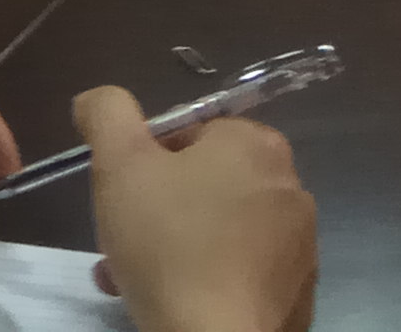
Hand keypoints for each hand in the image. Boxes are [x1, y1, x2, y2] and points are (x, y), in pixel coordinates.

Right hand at [81, 83, 315, 331]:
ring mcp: (301, 247)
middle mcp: (291, 187)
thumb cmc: (168, 243)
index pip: (191, 134)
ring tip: (141, 278)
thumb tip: (99, 101)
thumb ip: (108, 114)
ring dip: (182, 246)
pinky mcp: (298, 295)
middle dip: (162, 209)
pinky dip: (214, 280)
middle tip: (127, 241)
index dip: (149, 161)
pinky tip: (180, 300)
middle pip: (208, 184)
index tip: (126, 197)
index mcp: (256, 145)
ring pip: (224, 232)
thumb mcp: (119, 163)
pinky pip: (245, 274)